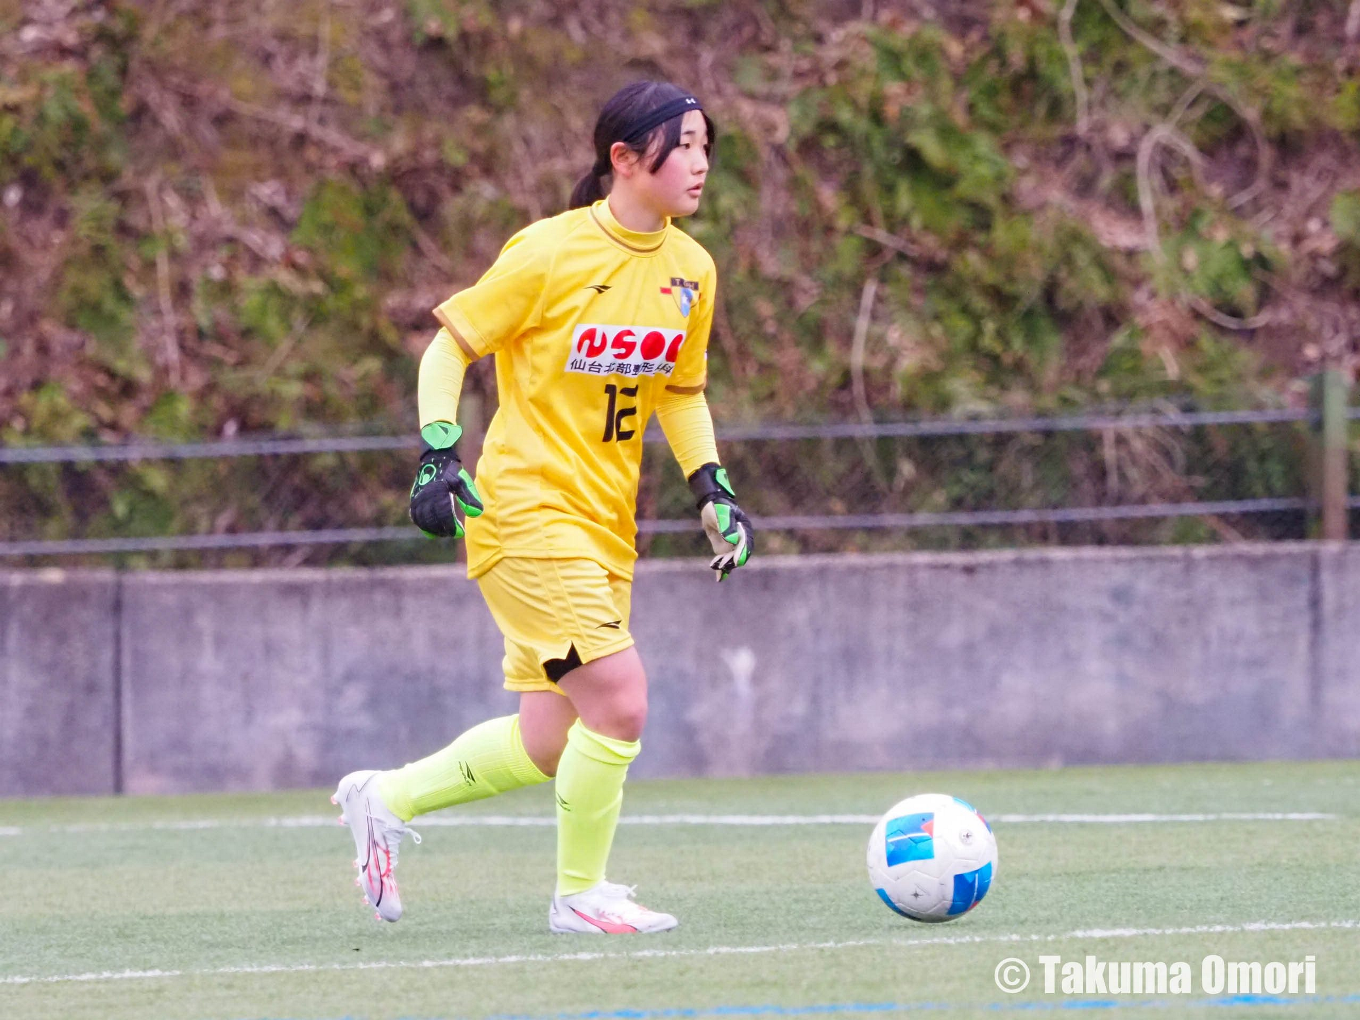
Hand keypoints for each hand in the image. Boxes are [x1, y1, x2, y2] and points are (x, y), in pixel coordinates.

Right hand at [409, 422, 483, 538]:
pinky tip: (430, 529)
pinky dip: (422, 524)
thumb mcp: (463, 482)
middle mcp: (426, 497)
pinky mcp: (414, 498)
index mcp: (439, 494)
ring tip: (443, 533)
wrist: (436, 459)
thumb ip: (470, 498)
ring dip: (432, 529)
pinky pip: (415, 516)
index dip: (452, 528)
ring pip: (422, 520)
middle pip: (433, 521)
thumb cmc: (452, 471)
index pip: (444, 517)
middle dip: (443, 531)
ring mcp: (418, 498)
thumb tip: (477, 514)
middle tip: (452, 533)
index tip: (460, 533)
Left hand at [688, 462, 753, 581]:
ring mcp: (732, 546)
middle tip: (721, 564)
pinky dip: (722, 570)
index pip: (745, 544)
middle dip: (731, 561)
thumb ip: (727, 526)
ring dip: (724, 564)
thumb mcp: (722, 514)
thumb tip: (733, 540)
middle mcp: (740, 539)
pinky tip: (719, 578)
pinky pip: (724, 561)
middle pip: (739, 554)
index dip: (742, 554)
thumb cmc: (718, 507)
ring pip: (731, 559)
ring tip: (714, 565)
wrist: (711, 506)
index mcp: (744, 529)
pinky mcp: (724, 549)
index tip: (737, 562)